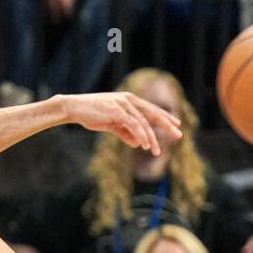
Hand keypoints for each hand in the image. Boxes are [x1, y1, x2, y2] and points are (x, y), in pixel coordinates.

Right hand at [65, 91, 181, 153]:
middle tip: (179, 135)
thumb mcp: (111, 125)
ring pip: (143, 122)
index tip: (176, 125)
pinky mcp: (117, 110)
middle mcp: (129, 100)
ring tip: (156, 151)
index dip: (164, 117)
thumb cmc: (91, 115)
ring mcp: (123, 104)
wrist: (74, 108)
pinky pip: (133, 124)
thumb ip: (125, 132)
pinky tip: (145, 144)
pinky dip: (140, 134)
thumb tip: (138, 143)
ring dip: (151, 138)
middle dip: (167, 125)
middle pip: (153, 113)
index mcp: (129, 101)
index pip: (151, 110)